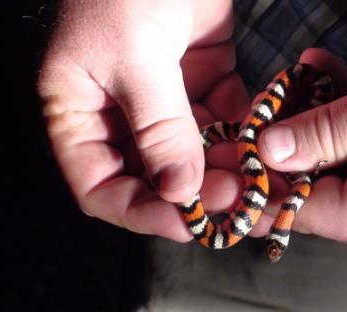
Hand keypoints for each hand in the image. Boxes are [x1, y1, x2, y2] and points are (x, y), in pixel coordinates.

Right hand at [39, 0, 248, 240]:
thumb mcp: (134, 56)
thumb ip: (158, 126)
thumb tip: (181, 191)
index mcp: (79, 112)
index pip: (100, 186)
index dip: (141, 212)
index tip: (186, 221)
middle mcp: (121, 113)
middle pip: (154, 176)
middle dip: (193, 193)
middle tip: (234, 200)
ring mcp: (165, 100)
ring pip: (194, 153)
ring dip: (225, 168)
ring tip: (257, 178)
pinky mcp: (204, 81)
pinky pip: (224, 120)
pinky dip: (244, 133)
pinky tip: (266, 143)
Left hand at [258, 32, 346, 244]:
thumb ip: (324, 133)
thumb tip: (272, 153)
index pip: (302, 214)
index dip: (263, 186)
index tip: (236, 159)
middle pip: (321, 188)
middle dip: (293, 143)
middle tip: (269, 103)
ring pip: (346, 164)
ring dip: (322, 122)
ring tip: (303, 76)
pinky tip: (335, 78)